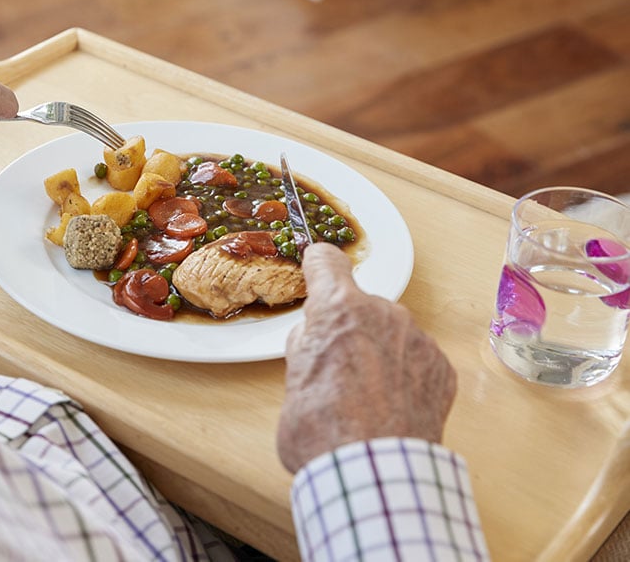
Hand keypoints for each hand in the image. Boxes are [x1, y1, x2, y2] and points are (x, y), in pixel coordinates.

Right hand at [277, 243, 456, 472]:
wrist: (372, 474)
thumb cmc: (323, 430)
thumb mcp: (292, 379)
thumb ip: (307, 346)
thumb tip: (316, 337)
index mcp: (338, 309)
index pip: (326, 262)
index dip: (318, 266)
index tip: (317, 267)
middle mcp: (383, 313)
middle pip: (361, 306)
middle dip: (349, 329)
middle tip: (335, 370)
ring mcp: (417, 340)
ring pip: (392, 334)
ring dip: (379, 353)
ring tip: (366, 397)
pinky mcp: (442, 368)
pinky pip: (417, 360)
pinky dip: (405, 377)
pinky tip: (391, 407)